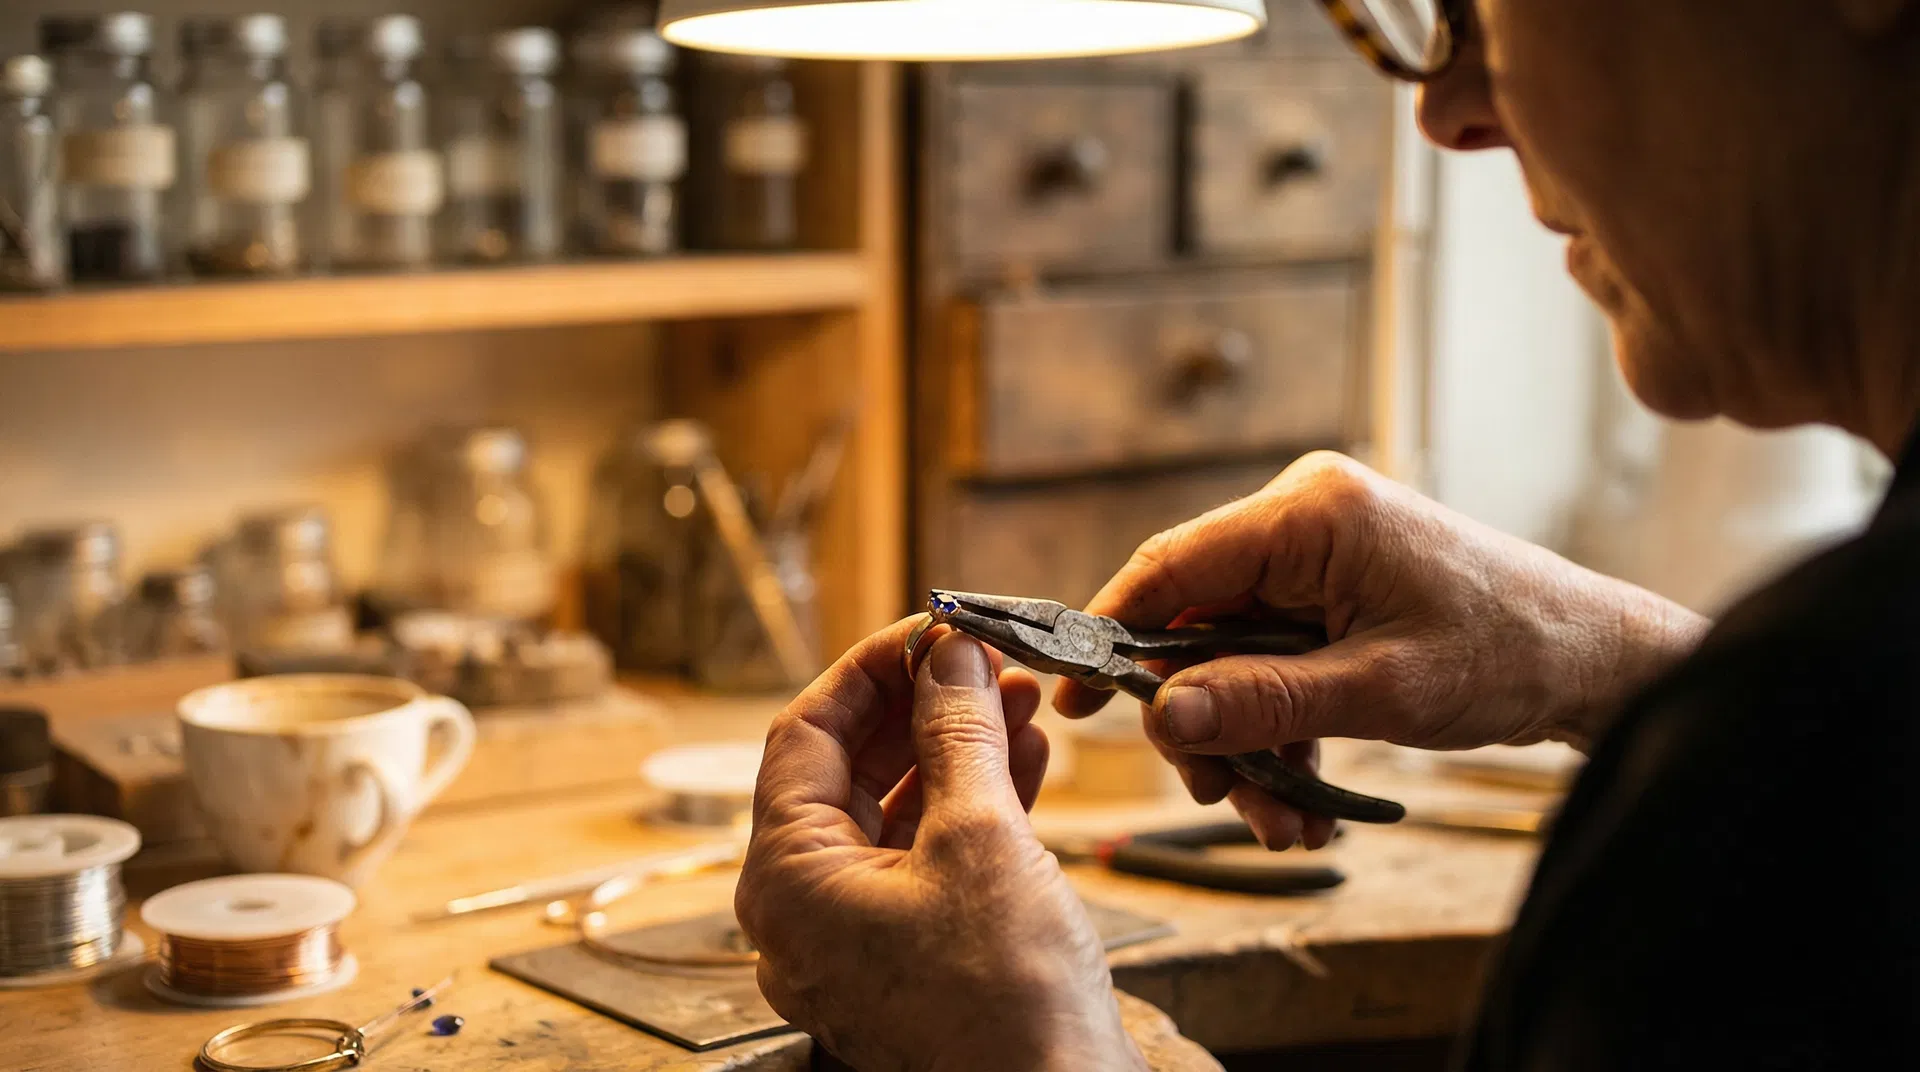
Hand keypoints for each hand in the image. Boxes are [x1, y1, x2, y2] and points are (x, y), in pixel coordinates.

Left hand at [737, 619, 1147, 1071]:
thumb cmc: (1005, 1001)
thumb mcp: (981, 836)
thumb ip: (956, 732)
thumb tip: (946, 654)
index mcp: (787, 879)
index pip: (804, 735)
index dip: (869, 669)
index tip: (929, 628)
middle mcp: (805, 911)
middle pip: (847, 771)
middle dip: (922, 706)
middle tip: (980, 658)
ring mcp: (856, 939)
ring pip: (894, 813)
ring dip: (956, 749)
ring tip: (1017, 698)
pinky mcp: (910, 958)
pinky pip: (924, 860)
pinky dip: (971, 806)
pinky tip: (1026, 761)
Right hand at [1057, 452, 1707, 850]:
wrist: (1601, 661)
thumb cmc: (1509, 654)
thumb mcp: (1379, 691)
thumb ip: (1265, 702)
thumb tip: (1163, 719)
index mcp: (1310, 512)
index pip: (1172, 566)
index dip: (1112, 634)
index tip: (1073, 705)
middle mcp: (1304, 519)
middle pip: (1199, 622)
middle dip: (1202, 720)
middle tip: (1212, 796)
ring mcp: (1321, 557)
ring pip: (1234, 656)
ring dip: (1247, 741)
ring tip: (1280, 821)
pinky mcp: (1337, 594)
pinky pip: (1275, 663)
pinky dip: (1281, 730)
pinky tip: (1303, 801)